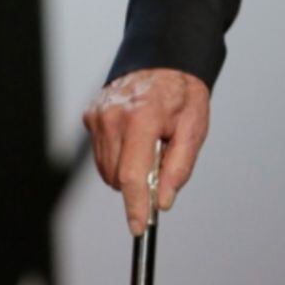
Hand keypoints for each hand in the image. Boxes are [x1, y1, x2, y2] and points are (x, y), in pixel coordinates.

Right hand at [83, 68, 210, 234]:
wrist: (164, 58)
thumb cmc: (181, 92)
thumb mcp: (194, 126)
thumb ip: (179, 166)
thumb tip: (162, 201)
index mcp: (142, 117)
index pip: (133, 175)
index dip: (136, 206)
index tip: (139, 227)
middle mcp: (114, 115)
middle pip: (119, 177)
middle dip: (139, 180)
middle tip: (160, 157)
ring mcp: (99, 114)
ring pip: (107, 169)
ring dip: (127, 168)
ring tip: (148, 142)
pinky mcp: (91, 115)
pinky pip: (101, 153)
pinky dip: (117, 155)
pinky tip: (133, 135)